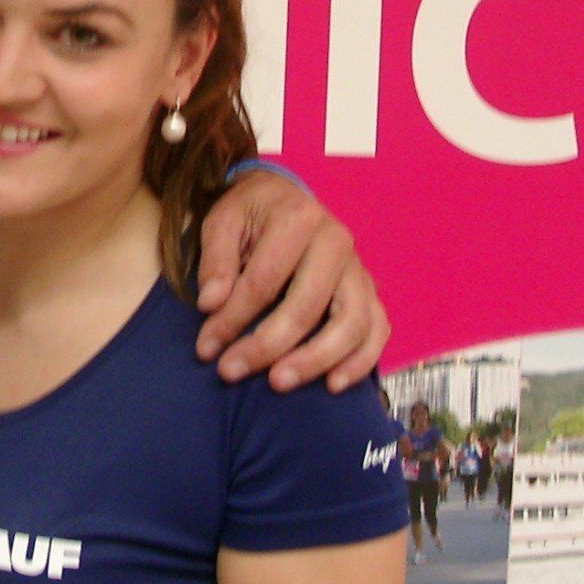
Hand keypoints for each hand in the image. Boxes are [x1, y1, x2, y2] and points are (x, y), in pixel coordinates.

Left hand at [192, 170, 386, 390]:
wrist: (284, 199)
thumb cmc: (250, 215)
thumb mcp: (222, 222)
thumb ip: (215, 260)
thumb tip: (210, 304)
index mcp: (299, 218)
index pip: (264, 280)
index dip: (232, 318)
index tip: (206, 347)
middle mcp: (337, 242)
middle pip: (308, 306)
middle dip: (267, 345)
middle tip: (231, 371)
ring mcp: (358, 270)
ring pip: (351, 324)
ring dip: (315, 360)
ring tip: (278, 383)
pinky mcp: (370, 292)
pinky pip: (377, 330)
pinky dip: (360, 361)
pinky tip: (332, 385)